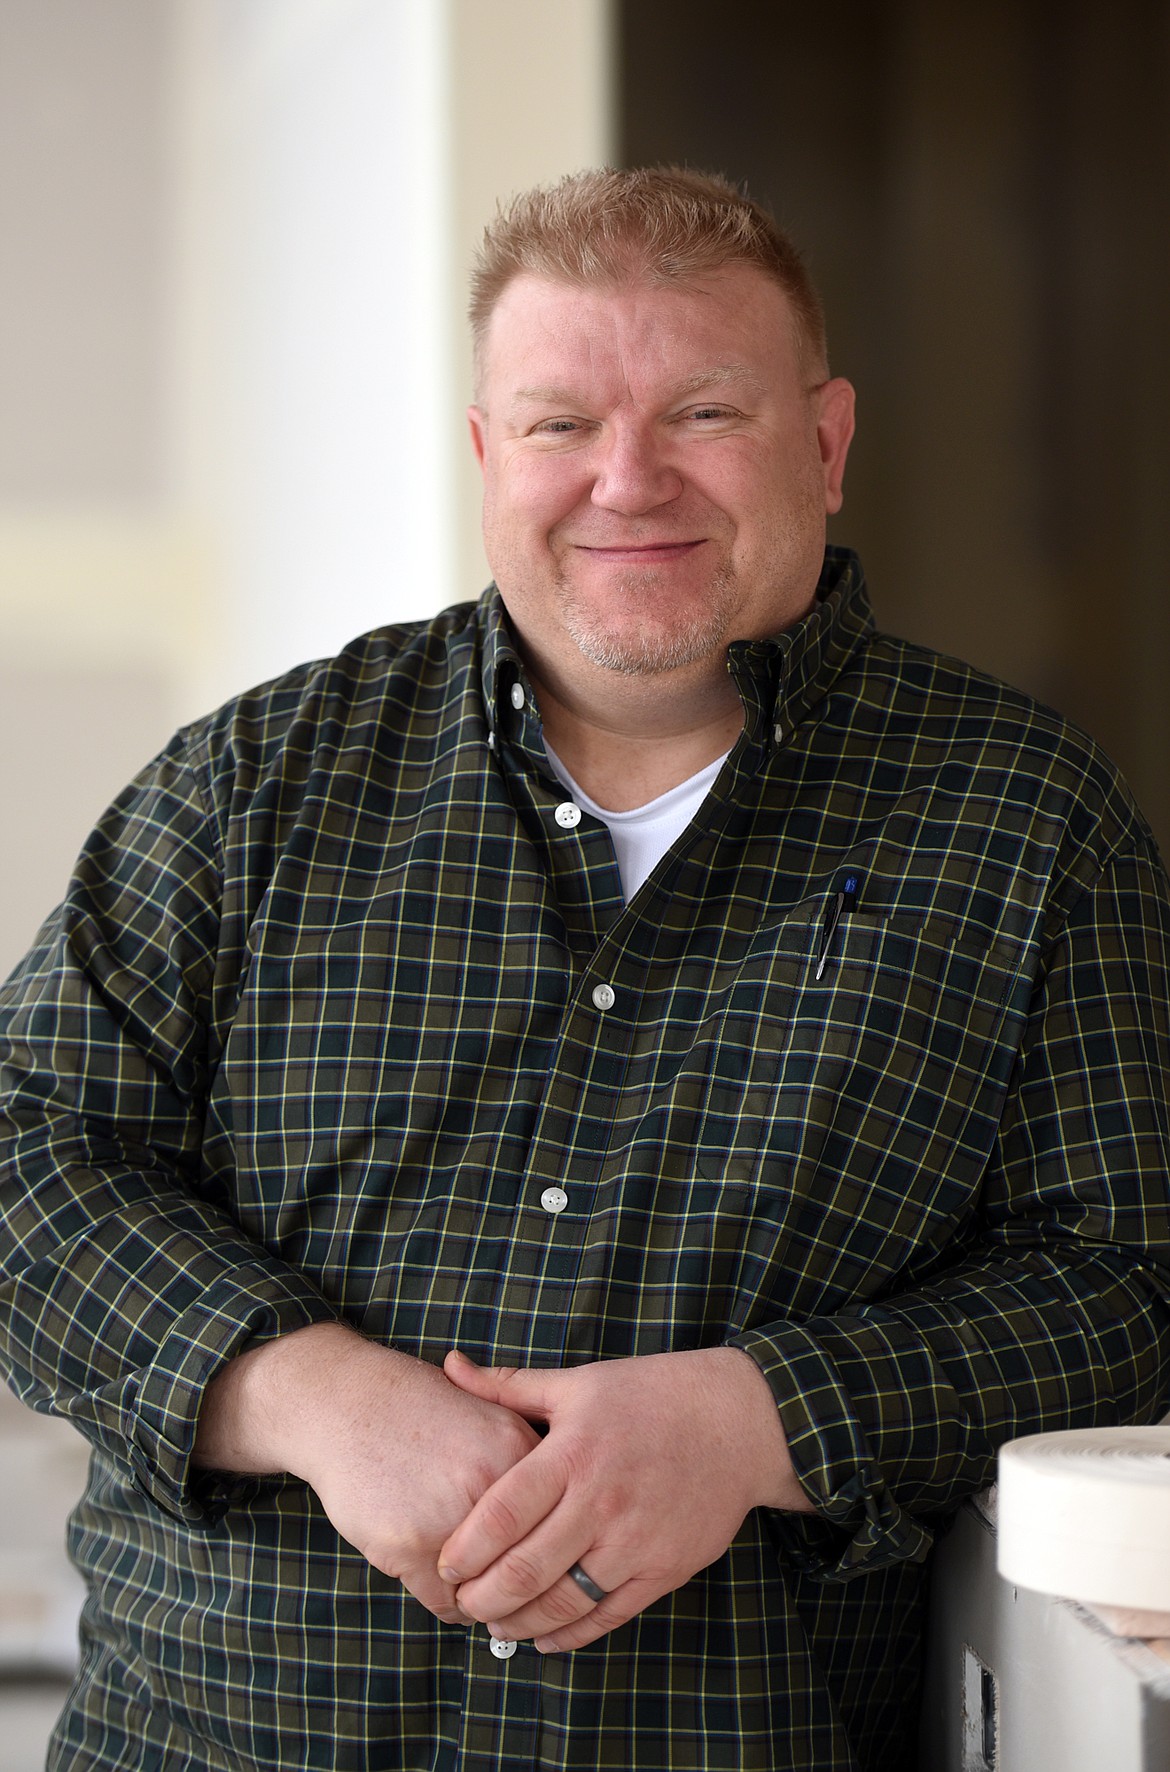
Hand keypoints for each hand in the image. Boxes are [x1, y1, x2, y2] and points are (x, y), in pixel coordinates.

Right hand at [195, 1324, 540, 1622]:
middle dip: (521, 1580)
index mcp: (518, 1450)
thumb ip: (529, 1460)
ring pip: (488, 1591)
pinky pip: (445, 1603)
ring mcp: (449, 1520)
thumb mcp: (489, 1413)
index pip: (559, 1525)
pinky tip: (442, 1581)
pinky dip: (448, 1601)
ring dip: (484, 1595)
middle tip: (513, 1586)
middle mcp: (490, 1486)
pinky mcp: (408, 1548)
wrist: (347, 1405)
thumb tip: (566, 1521)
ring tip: (476, 1584)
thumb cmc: (419, 1410)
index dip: (554, 1547)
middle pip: (528, 1565)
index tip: (546, 1562)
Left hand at [436, 1344, 809, 1651]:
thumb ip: (509, 1386)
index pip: (501, 1514)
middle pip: (524, 1569)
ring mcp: (634, 1542)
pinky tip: (542, 1638)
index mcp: (572, 1453)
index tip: (444, 1564)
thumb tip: (449, 1365)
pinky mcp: (663, 1570)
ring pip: (563, 1602)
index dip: (464, 1549)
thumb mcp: (579, 1383)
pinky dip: (569, 1635)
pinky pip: (607, 1616)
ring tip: (494, 1624)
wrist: (739, 1421)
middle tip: (459, 1605)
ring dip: (519, 1623)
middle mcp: (600, 1502)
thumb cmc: (651, 1396)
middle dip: (482, 1598)